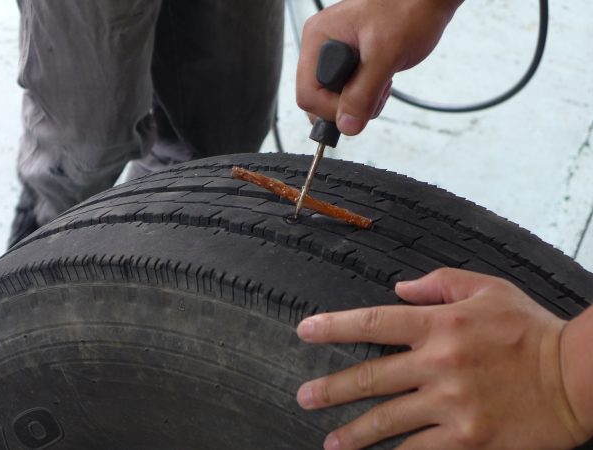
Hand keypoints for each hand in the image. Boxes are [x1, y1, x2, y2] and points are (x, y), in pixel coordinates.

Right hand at [296, 0, 461, 135]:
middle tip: (375, 90)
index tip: (358, 110)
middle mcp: (321, 48)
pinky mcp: (350, 64)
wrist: (428, 0)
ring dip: (362, 101)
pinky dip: (368, 95)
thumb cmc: (409, 9)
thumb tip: (346, 126)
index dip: (331, 110)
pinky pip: (349, 93)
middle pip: (317, 100)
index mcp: (319, 39)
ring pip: (335, 100)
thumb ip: (363, 93)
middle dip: (348, 105)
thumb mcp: (386, 55)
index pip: (307, 94)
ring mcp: (335, 57)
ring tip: (383, 79)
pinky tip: (382, 78)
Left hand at [296, 268, 589, 448]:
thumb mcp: (487, 288)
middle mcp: (440, 363)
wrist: (576, 376)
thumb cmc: (530, 328)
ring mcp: (453, 404)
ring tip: (331, 441)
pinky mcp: (469, 437)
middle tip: (305, 396)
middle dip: (332, 389)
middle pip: (371, 377)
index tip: (305, 331)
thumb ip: (438, 282)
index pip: (373, 322)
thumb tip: (399, 288)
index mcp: (440, 324)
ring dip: (355, 433)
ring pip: (389, 420)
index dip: (334, 326)